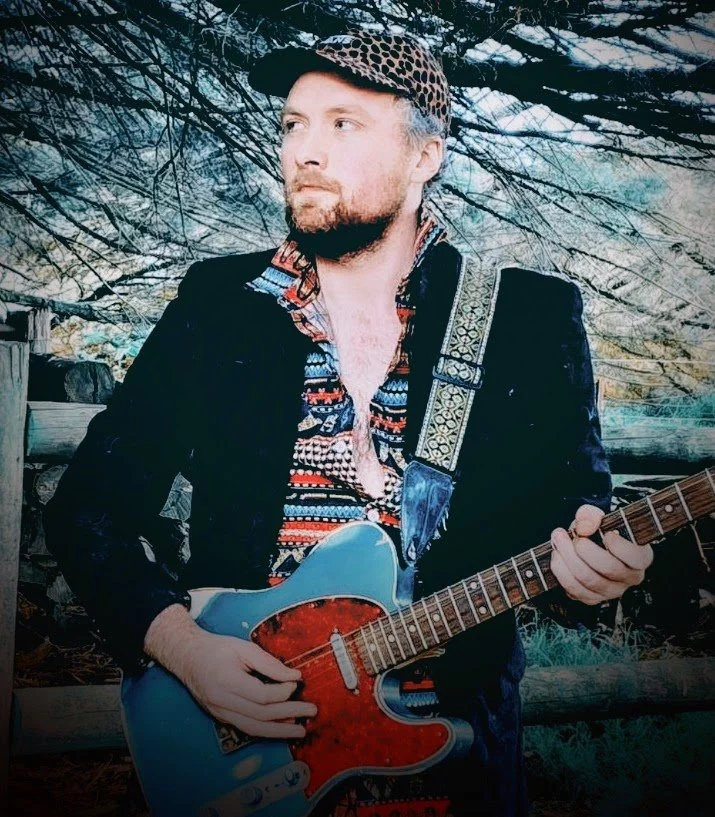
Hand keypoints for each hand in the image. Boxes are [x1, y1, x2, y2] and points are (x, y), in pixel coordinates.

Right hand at [177, 631, 316, 738]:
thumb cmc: (217, 648)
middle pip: (261, 716)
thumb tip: (294, 676)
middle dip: (289, 715)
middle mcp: (222, 702)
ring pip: (253, 729)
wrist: (187, 657)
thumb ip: (269, 663)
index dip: (283, 692)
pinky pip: (246, 727)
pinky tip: (281, 725)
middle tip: (311, 711)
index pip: (262, 696)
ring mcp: (220, 713)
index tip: (296, 683)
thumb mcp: (244, 648)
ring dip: (279, 731)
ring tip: (300, 730)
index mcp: (228, 682)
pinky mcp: (221, 717)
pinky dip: (265, 729)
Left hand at [550, 504, 653, 604]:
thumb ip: (591, 516)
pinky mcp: (592, 598)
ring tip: (558, 539)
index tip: (606, 533)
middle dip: (583, 549)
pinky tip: (557, 555)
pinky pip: (575, 590)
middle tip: (566, 533)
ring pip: (589, 580)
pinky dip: (562, 572)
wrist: (589, 543)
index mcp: (640, 557)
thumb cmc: (598, 529)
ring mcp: (611, 591)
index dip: (619, 546)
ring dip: (568, 557)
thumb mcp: (597, 516)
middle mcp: (629, 578)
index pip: (636, 557)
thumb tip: (584, 529)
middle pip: (608, 568)